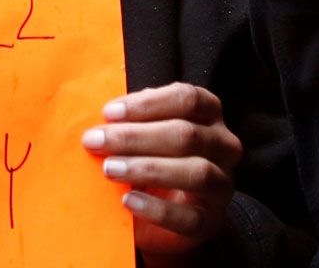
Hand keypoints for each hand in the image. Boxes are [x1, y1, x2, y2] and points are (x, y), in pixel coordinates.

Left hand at [81, 83, 241, 264]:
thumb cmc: (150, 155)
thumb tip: (100, 117)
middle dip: (135, 137)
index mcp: (208, 114)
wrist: (166, 208)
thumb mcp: (143, 131)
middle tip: (95, 141)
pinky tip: (128, 201)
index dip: (147, 103)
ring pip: (196, 172)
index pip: (188, 99)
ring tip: (109, 169)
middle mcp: (223, 146)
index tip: (108, 112)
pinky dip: (157, 209)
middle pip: (186, 134)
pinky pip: (191, 217)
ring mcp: (222, 185)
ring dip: (147, 168)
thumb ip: (128, 119)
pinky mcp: (211, 221)